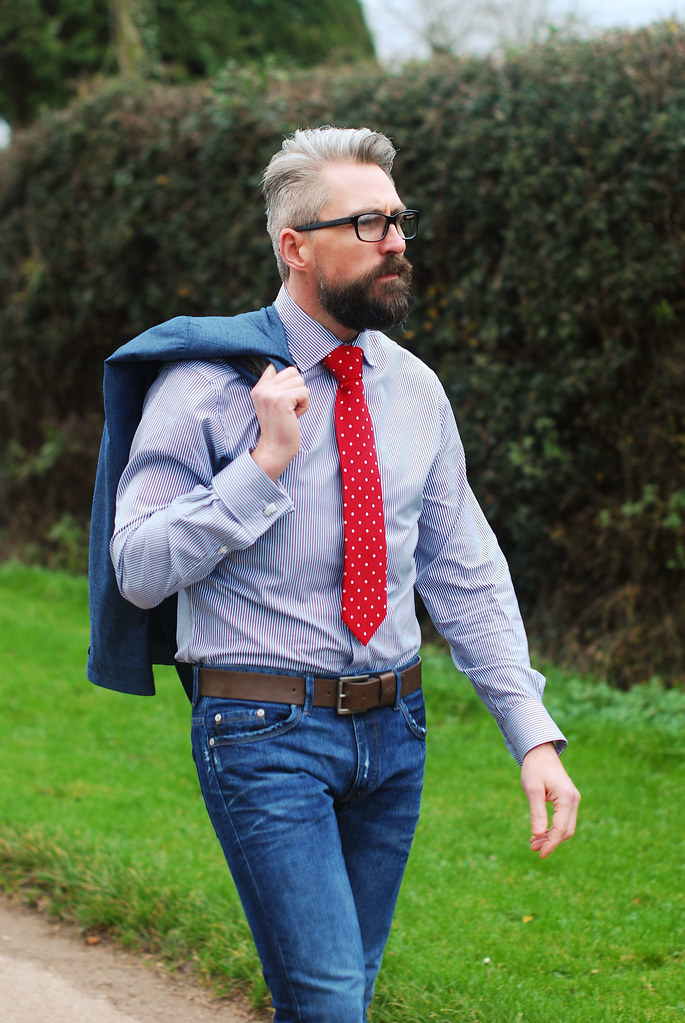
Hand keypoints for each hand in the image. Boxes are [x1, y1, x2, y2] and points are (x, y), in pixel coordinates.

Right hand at [250, 364, 309, 480]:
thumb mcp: (271, 403)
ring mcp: (271, 393)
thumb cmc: (279, 427)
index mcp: (258, 388)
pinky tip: (295, 416)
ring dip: (302, 398)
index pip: (278, 368)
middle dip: (297, 390)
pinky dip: (305, 405)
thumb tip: (287, 368)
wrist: (275, 448)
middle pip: (293, 372)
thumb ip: (275, 385)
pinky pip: (304, 392)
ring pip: (300, 382)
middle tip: (289, 408)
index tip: (283, 403)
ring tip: (291, 413)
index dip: (288, 383)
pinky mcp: (282, 400)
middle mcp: (262, 388)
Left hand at [521, 742, 579, 858]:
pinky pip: (563, 820)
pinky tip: (540, 833)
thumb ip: (536, 812)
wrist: (540, 752)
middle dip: (551, 842)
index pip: (561, 828)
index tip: (540, 854)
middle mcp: (574, 800)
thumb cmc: (535, 768)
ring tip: (533, 843)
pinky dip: (552, 828)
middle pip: (566, 830)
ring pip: (565, 827)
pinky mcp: (568, 800)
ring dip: (551, 837)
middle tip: (532, 848)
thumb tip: (538, 835)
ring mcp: (572, 800)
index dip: (551, 843)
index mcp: (566, 798)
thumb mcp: (532, 789)